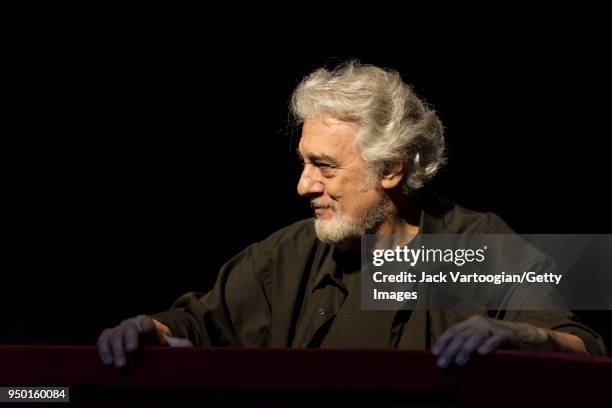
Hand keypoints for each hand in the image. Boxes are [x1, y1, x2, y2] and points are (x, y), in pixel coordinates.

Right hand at [97, 315, 192, 366]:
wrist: (136, 340)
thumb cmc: (151, 343)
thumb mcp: (163, 343)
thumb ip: (175, 344)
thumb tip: (190, 346)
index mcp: (145, 323)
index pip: (146, 322)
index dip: (147, 328)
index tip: (148, 335)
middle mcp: (130, 324)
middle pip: (128, 329)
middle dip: (129, 341)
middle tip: (131, 353)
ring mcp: (117, 330)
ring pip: (114, 335)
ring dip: (116, 350)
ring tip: (119, 364)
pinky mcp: (107, 336)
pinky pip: (103, 339)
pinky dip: (104, 349)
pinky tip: (107, 361)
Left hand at [431, 314, 552, 367]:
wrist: (524, 335)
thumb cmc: (497, 340)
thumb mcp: (478, 340)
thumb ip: (465, 345)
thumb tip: (447, 357)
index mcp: (471, 322)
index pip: (453, 330)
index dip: (443, 341)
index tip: (434, 353)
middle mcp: (479, 322)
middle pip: (462, 335)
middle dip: (450, 350)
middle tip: (443, 364)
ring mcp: (493, 327)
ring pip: (476, 337)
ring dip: (466, 349)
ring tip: (459, 362)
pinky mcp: (507, 334)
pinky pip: (496, 339)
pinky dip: (488, 345)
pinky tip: (482, 354)